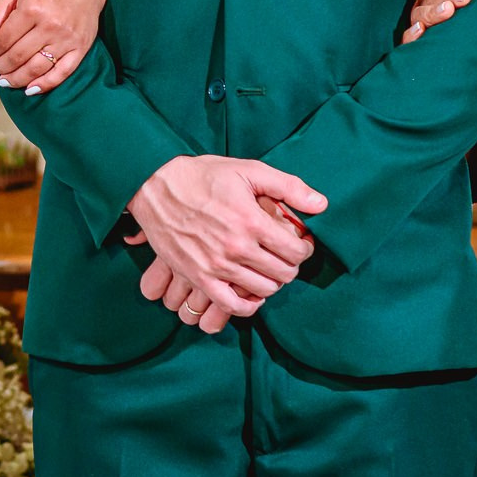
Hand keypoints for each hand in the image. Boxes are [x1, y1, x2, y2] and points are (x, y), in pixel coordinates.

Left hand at [0, 0, 106, 94]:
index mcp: (32, 8)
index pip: (4, 40)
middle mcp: (50, 25)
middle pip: (18, 56)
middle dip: (1, 66)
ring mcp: (66, 39)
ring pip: (36, 68)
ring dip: (16, 79)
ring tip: (6, 80)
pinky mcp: (81, 48)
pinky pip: (61, 73)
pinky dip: (44, 85)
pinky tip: (30, 89)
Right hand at [126, 156, 325, 314]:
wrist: (155, 186)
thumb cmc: (202, 175)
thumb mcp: (248, 170)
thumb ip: (288, 186)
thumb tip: (322, 205)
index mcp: (251, 222)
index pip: (296, 252)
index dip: (304, 249)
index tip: (301, 244)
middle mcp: (236, 248)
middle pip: (283, 274)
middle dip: (291, 266)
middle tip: (285, 256)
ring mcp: (216, 266)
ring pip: (263, 290)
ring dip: (272, 282)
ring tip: (267, 269)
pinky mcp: (198, 277)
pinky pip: (232, 306)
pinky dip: (248, 305)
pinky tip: (251, 291)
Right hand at [401, 0, 471, 43]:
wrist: (450, 57)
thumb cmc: (453, 17)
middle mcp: (421, 6)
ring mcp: (415, 24)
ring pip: (420, 15)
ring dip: (434, 11)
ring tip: (449, 10)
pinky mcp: (412, 44)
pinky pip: (407, 39)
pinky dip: (412, 34)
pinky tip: (420, 28)